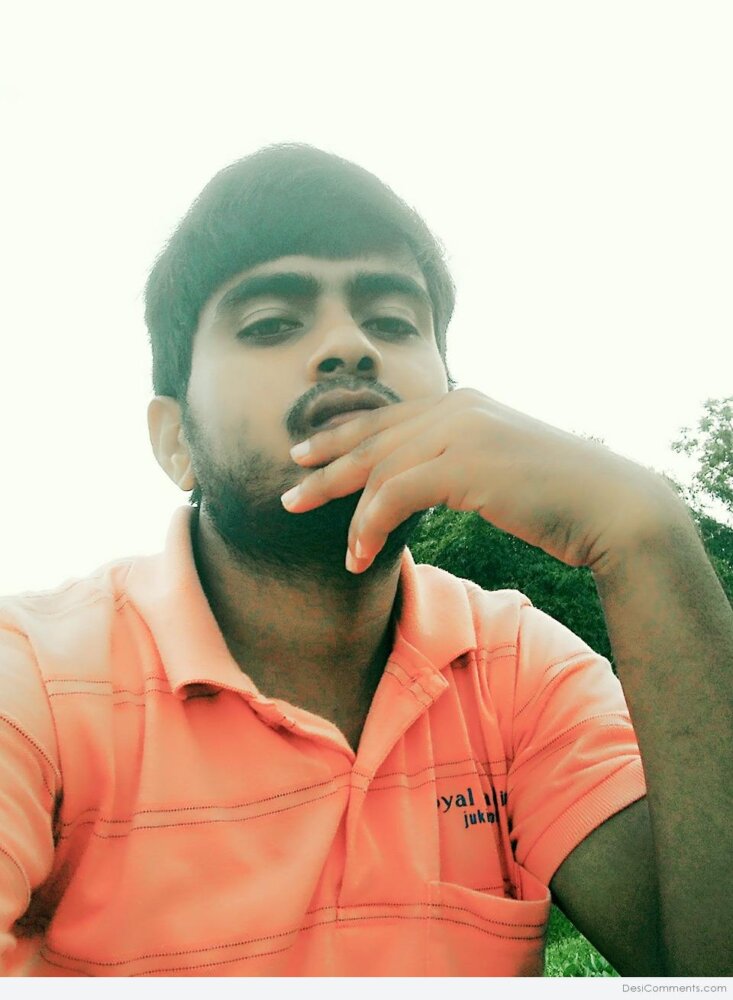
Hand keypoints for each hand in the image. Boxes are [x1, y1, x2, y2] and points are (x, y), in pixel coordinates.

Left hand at [280, 388, 678, 573]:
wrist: (611, 505)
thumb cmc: (560, 496)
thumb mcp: (502, 467)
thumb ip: (462, 461)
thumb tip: (430, 480)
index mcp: (463, 402)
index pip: (387, 417)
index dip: (341, 435)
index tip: (307, 453)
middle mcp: (457, 407)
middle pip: (372, 437)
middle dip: (325, 467)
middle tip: (290, 493)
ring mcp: (461, 430)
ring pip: (378, 468)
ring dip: (349, 514)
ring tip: (340, 552)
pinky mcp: (465, 463)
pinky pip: (394, 494)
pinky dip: (370, 526)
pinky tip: (361, 555)